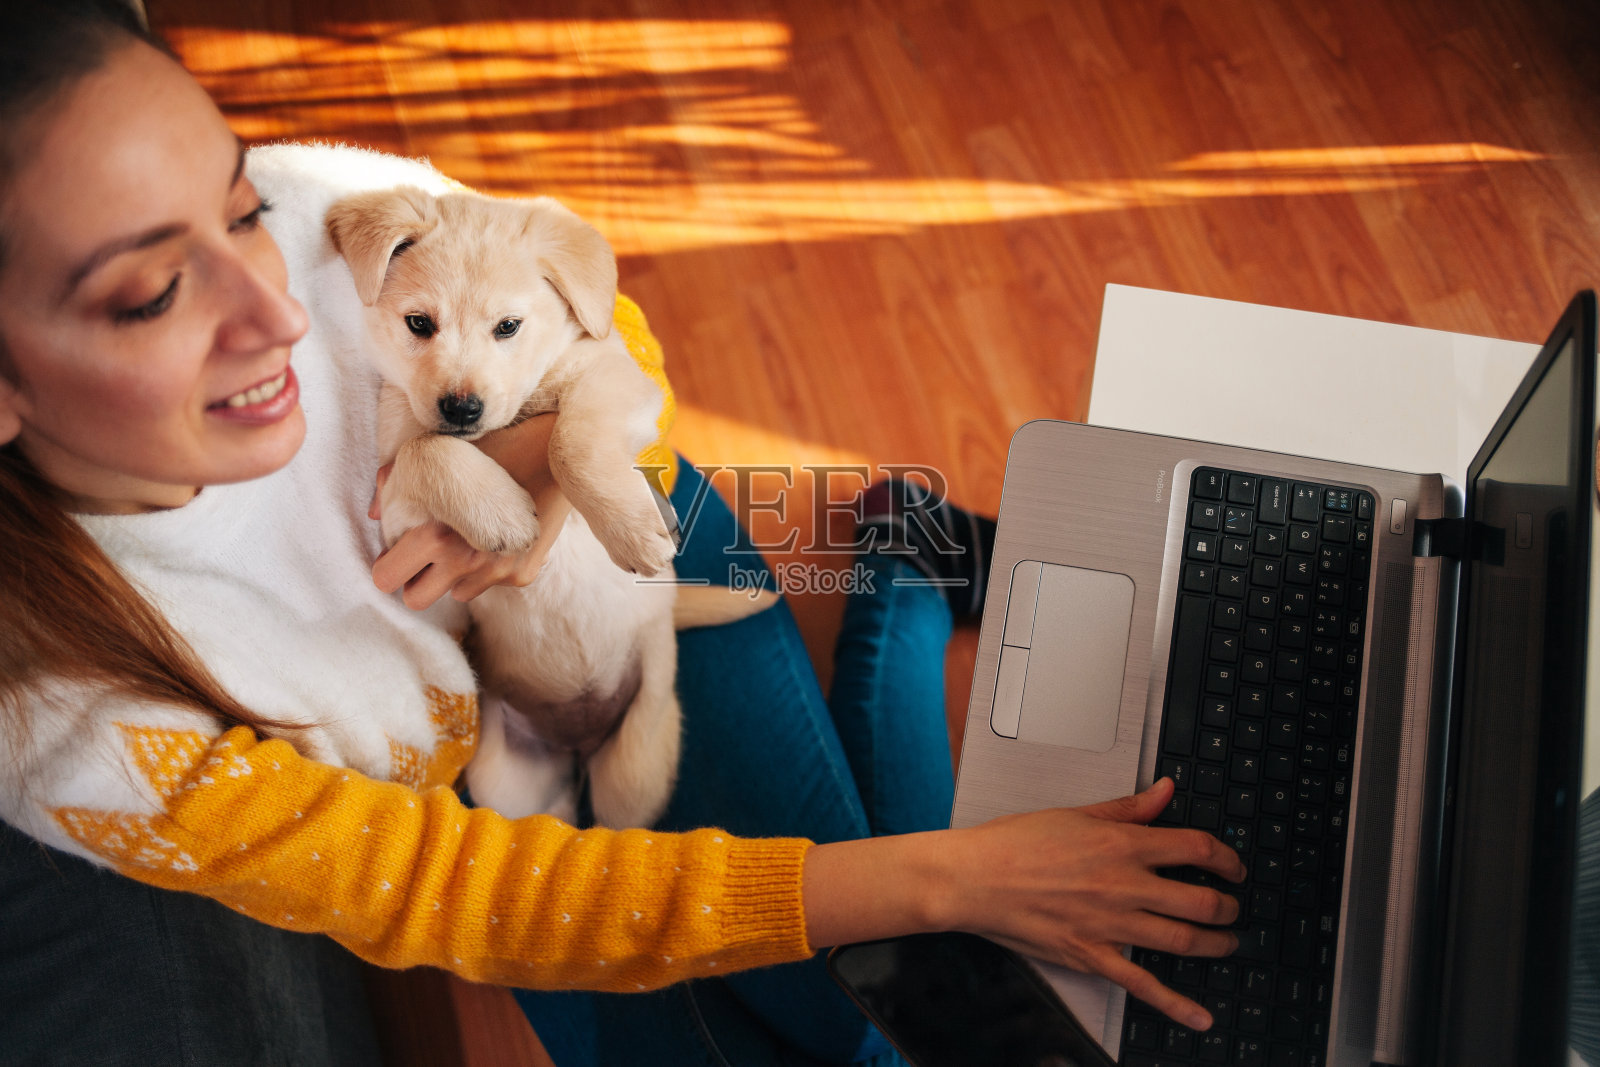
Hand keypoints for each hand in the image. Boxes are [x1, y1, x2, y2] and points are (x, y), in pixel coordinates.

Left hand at [370, 415, 571, 608]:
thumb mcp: (432, 455)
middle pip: (417, 600)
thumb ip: (394, 485)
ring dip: (456, 573)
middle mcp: (465, 561)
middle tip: (425, 557)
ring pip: (457, 593)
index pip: (387, 577)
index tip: (397, 554)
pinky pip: (494, 583)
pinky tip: (500, 535)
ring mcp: (497, 572)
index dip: (388, 565)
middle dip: (417, 579)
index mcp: (434, 536)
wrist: (552, 451)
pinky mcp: (522, 574)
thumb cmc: (489, 446)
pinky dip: (493, 565)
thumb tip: (373, 514)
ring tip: (468, 538)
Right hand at [944, 778, 1245, 1030]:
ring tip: (1226, 943)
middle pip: (1201, 900)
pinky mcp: (1092, 955)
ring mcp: (1110, 924)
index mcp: (1122, 845)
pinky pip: (1143, 985)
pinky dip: (1177, 1005)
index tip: (1233, 865)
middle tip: (1233, 907)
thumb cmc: (1014, 844)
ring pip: (1184, 941)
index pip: (1196, 848)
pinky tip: (1200, 1016)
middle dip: (1228, 907)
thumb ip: (1128, 808)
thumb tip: (1164, 792)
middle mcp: (1124, 886)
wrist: (973, 878)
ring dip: (1217, 945)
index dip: (1227, 858)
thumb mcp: (1075, 814)